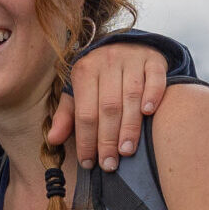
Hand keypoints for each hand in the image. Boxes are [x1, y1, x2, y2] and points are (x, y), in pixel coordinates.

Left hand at [52, 40, 169, 171]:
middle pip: (108, 107)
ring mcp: (132, 59)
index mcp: (85, 70)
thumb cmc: (100, 77)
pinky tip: (149, 113)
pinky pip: (155, 78)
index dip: (86, 140)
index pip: (84, 112)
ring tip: (127, 151)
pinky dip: (153, 95)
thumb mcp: (78, 91)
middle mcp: (107, 62)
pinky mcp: (154, 60)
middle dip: (107, 139)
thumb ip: (67, 115)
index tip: (88, 163)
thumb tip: (53, 139)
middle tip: (109, 164)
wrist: (127, 45)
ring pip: (131, 95)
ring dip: (130, 126)